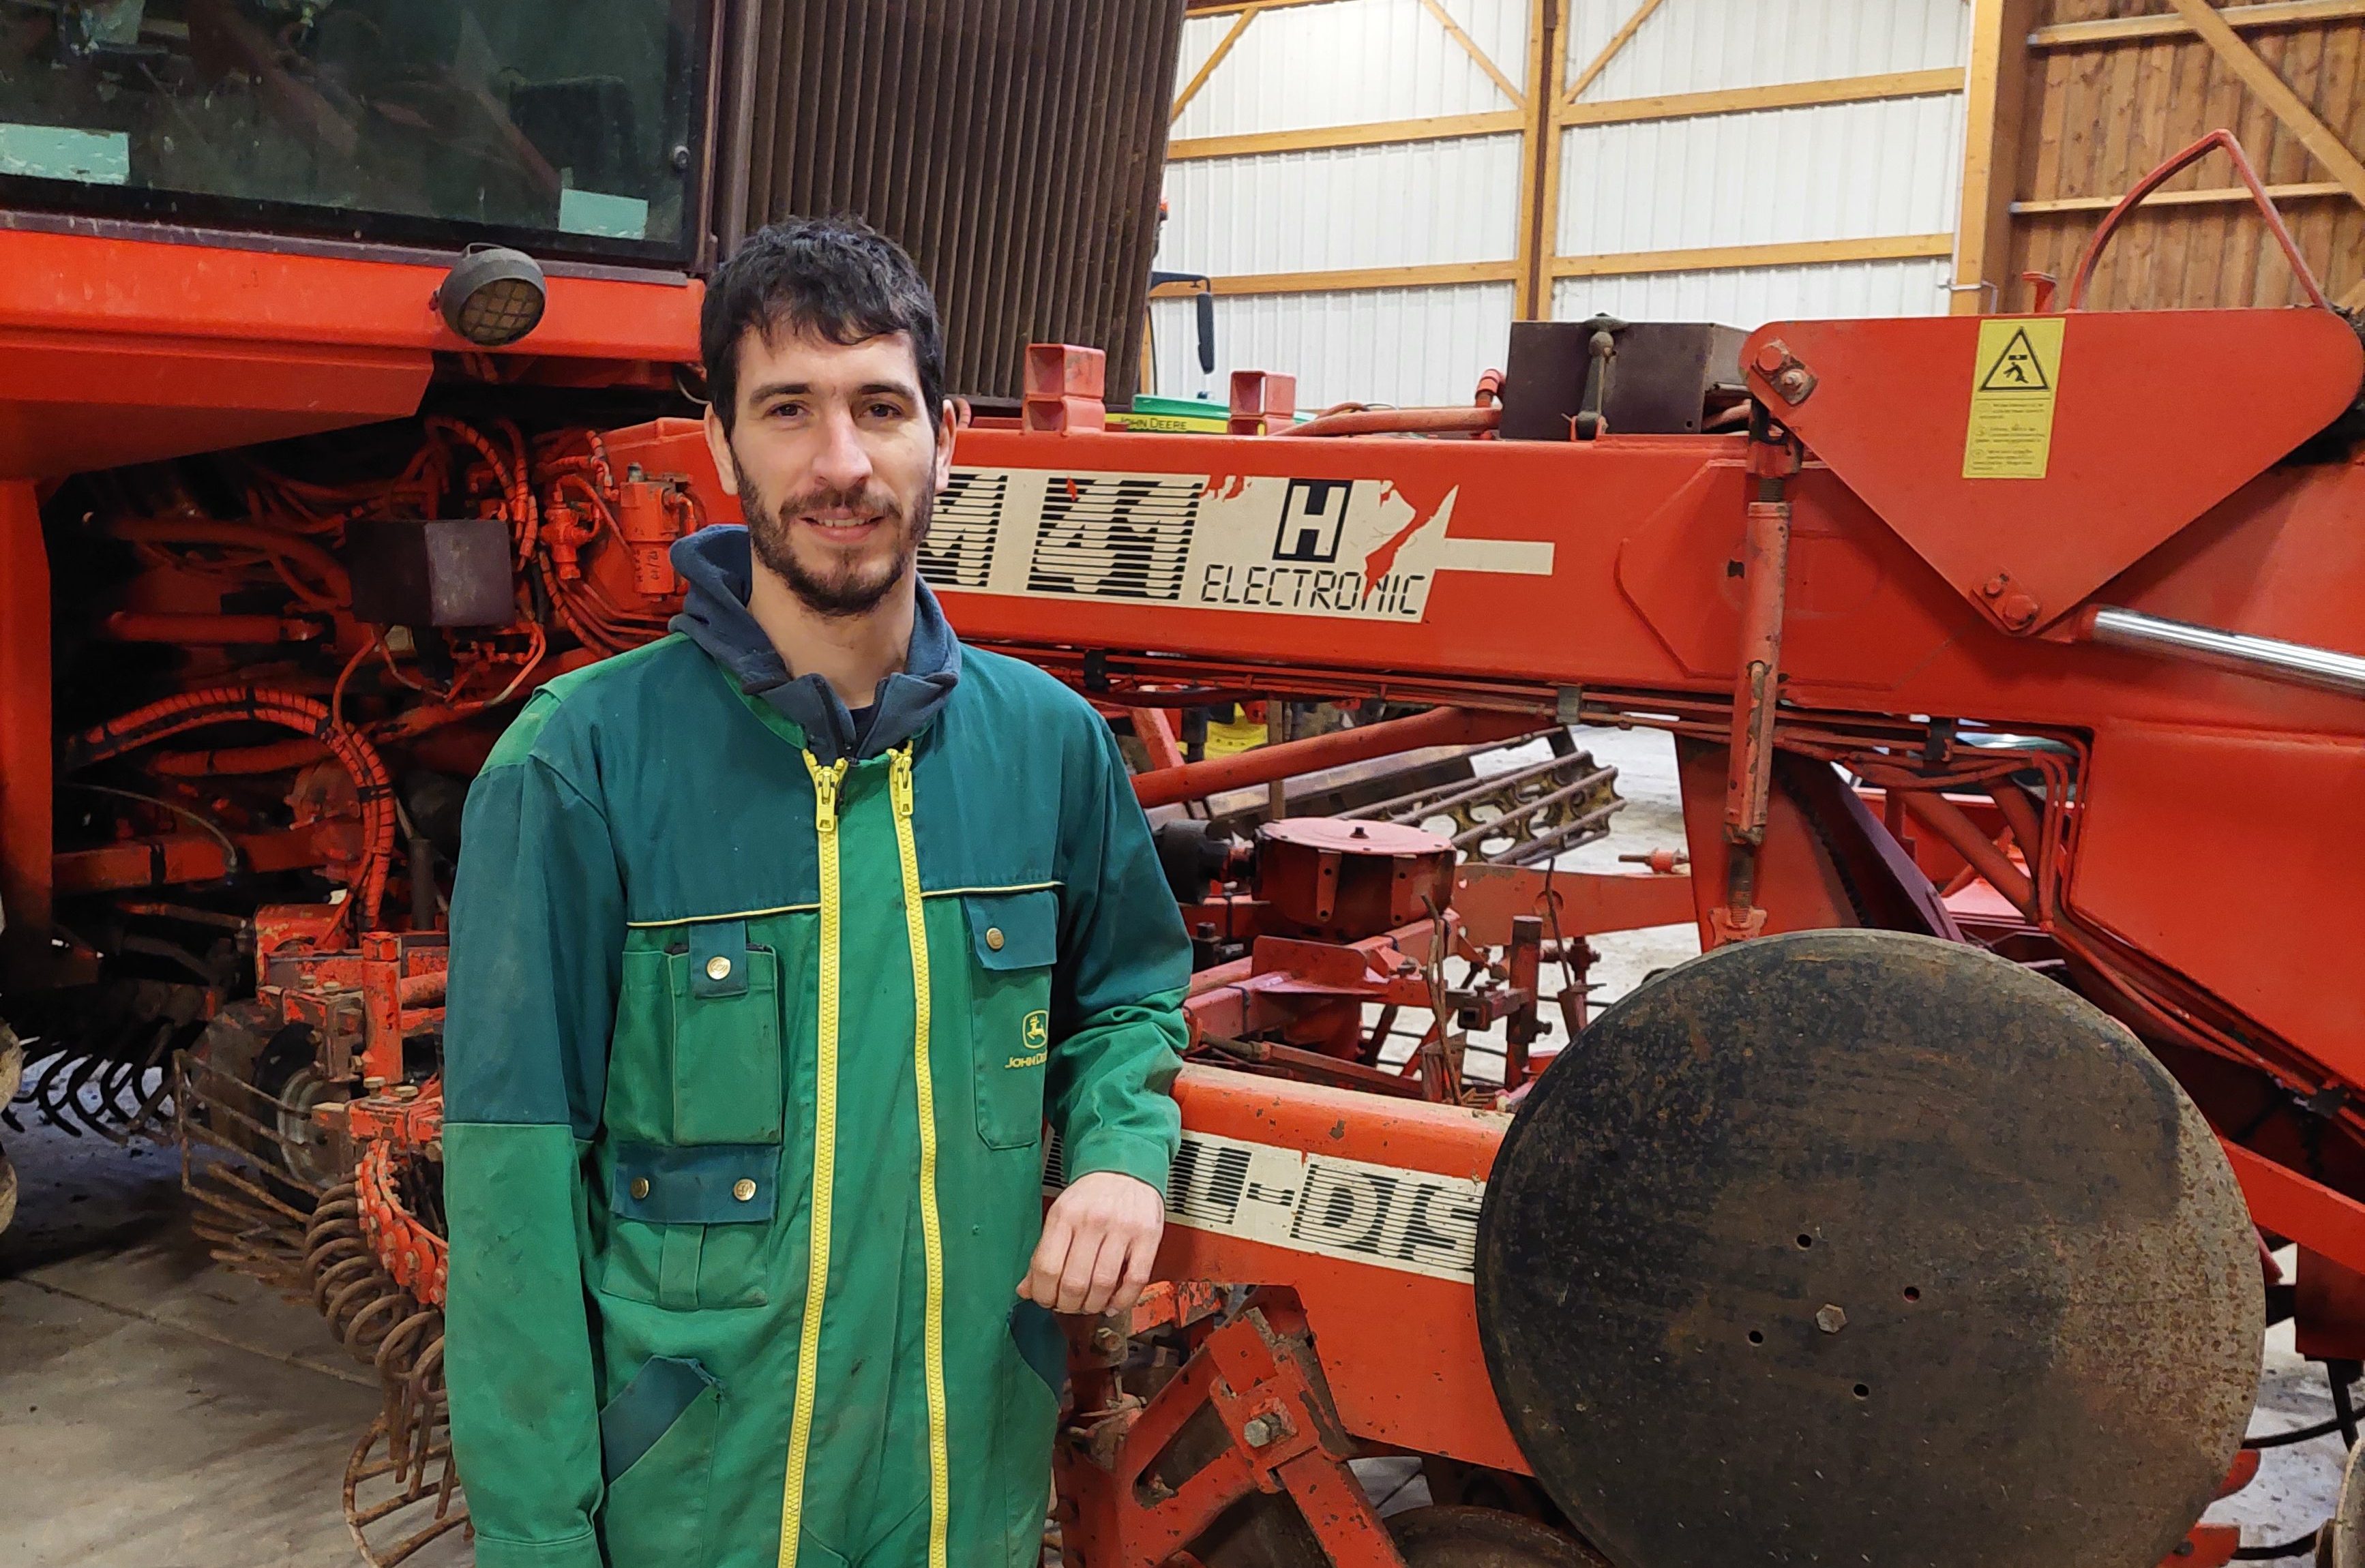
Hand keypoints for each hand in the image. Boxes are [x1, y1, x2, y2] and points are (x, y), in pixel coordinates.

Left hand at [1020, 1171, 1163, 1315]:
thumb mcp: (1061, 1214)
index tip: (1045, 1300)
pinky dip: (1122, 1300)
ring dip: (1093, 1305)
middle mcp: (1093, 1221)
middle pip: (1074, 1282)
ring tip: (1089, 1304)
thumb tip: (1026, 1289)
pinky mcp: (1147, 1236)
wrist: (1126, 1167)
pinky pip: (1135, 1279)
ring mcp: (1122, 1229)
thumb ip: (1044, 1252)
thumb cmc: (1092, 1195)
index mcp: (1065, 1215)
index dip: (1043, 1294)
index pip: (1047, 1267)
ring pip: (1103, 1285)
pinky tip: (1113, 1303)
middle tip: (1067, 1305)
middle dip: (1067, 1304)